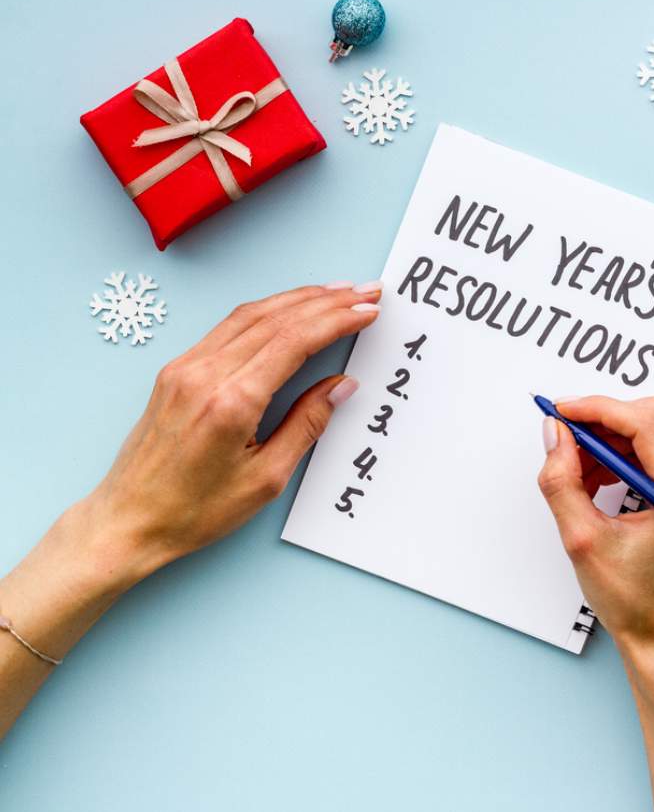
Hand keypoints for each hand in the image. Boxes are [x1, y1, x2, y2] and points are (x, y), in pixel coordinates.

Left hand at [78, 281, 382, 583]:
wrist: (129, 520)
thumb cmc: (194, 510)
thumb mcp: (266, 479)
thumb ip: (306, 425)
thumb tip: (341, 386)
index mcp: (231, 402)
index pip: (294, 340)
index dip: (336, 319)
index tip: (367, 310)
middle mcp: (204, 375)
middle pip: (276, 319)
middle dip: (326, 301)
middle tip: (364, 291)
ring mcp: (185, 368)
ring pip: (250, 315)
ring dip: (297, 299)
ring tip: (335, 293)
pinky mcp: (176, 370)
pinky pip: (228, 327)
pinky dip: (266, 312)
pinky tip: (288, 309)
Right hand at [536, 397, 653, 811]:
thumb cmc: (634, 602)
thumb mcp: (582, 540)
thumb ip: (562, 480)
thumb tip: (555, 434)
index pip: (643, 422)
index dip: (596, 409)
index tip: (561, 411)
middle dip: (604, 421)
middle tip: (564, 438)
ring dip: (615, 439)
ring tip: (580, 470)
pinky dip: (631, 455)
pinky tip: (602, 479)